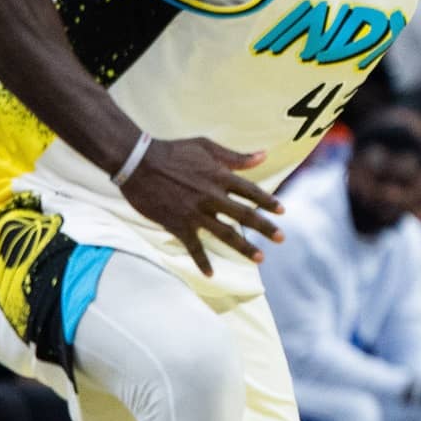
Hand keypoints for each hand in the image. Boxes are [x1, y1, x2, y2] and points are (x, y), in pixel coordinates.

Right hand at [117, 136, 282, 274]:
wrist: (137, 162)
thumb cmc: (172, 151)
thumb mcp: (206, 147)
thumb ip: (235, 156)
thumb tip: (263, 155)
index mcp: (219, 177)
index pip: (251, 191)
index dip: (268, 201)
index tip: (282, 211)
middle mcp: (211, 196)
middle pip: (244, 215)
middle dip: (265, 228)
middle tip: (281, 238)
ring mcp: (195, 212)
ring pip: (225, 233)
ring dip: (244, 247)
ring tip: (260, 258)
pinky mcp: (178, 224)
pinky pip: (193, 246)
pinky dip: (202, 261)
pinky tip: (211, 274)